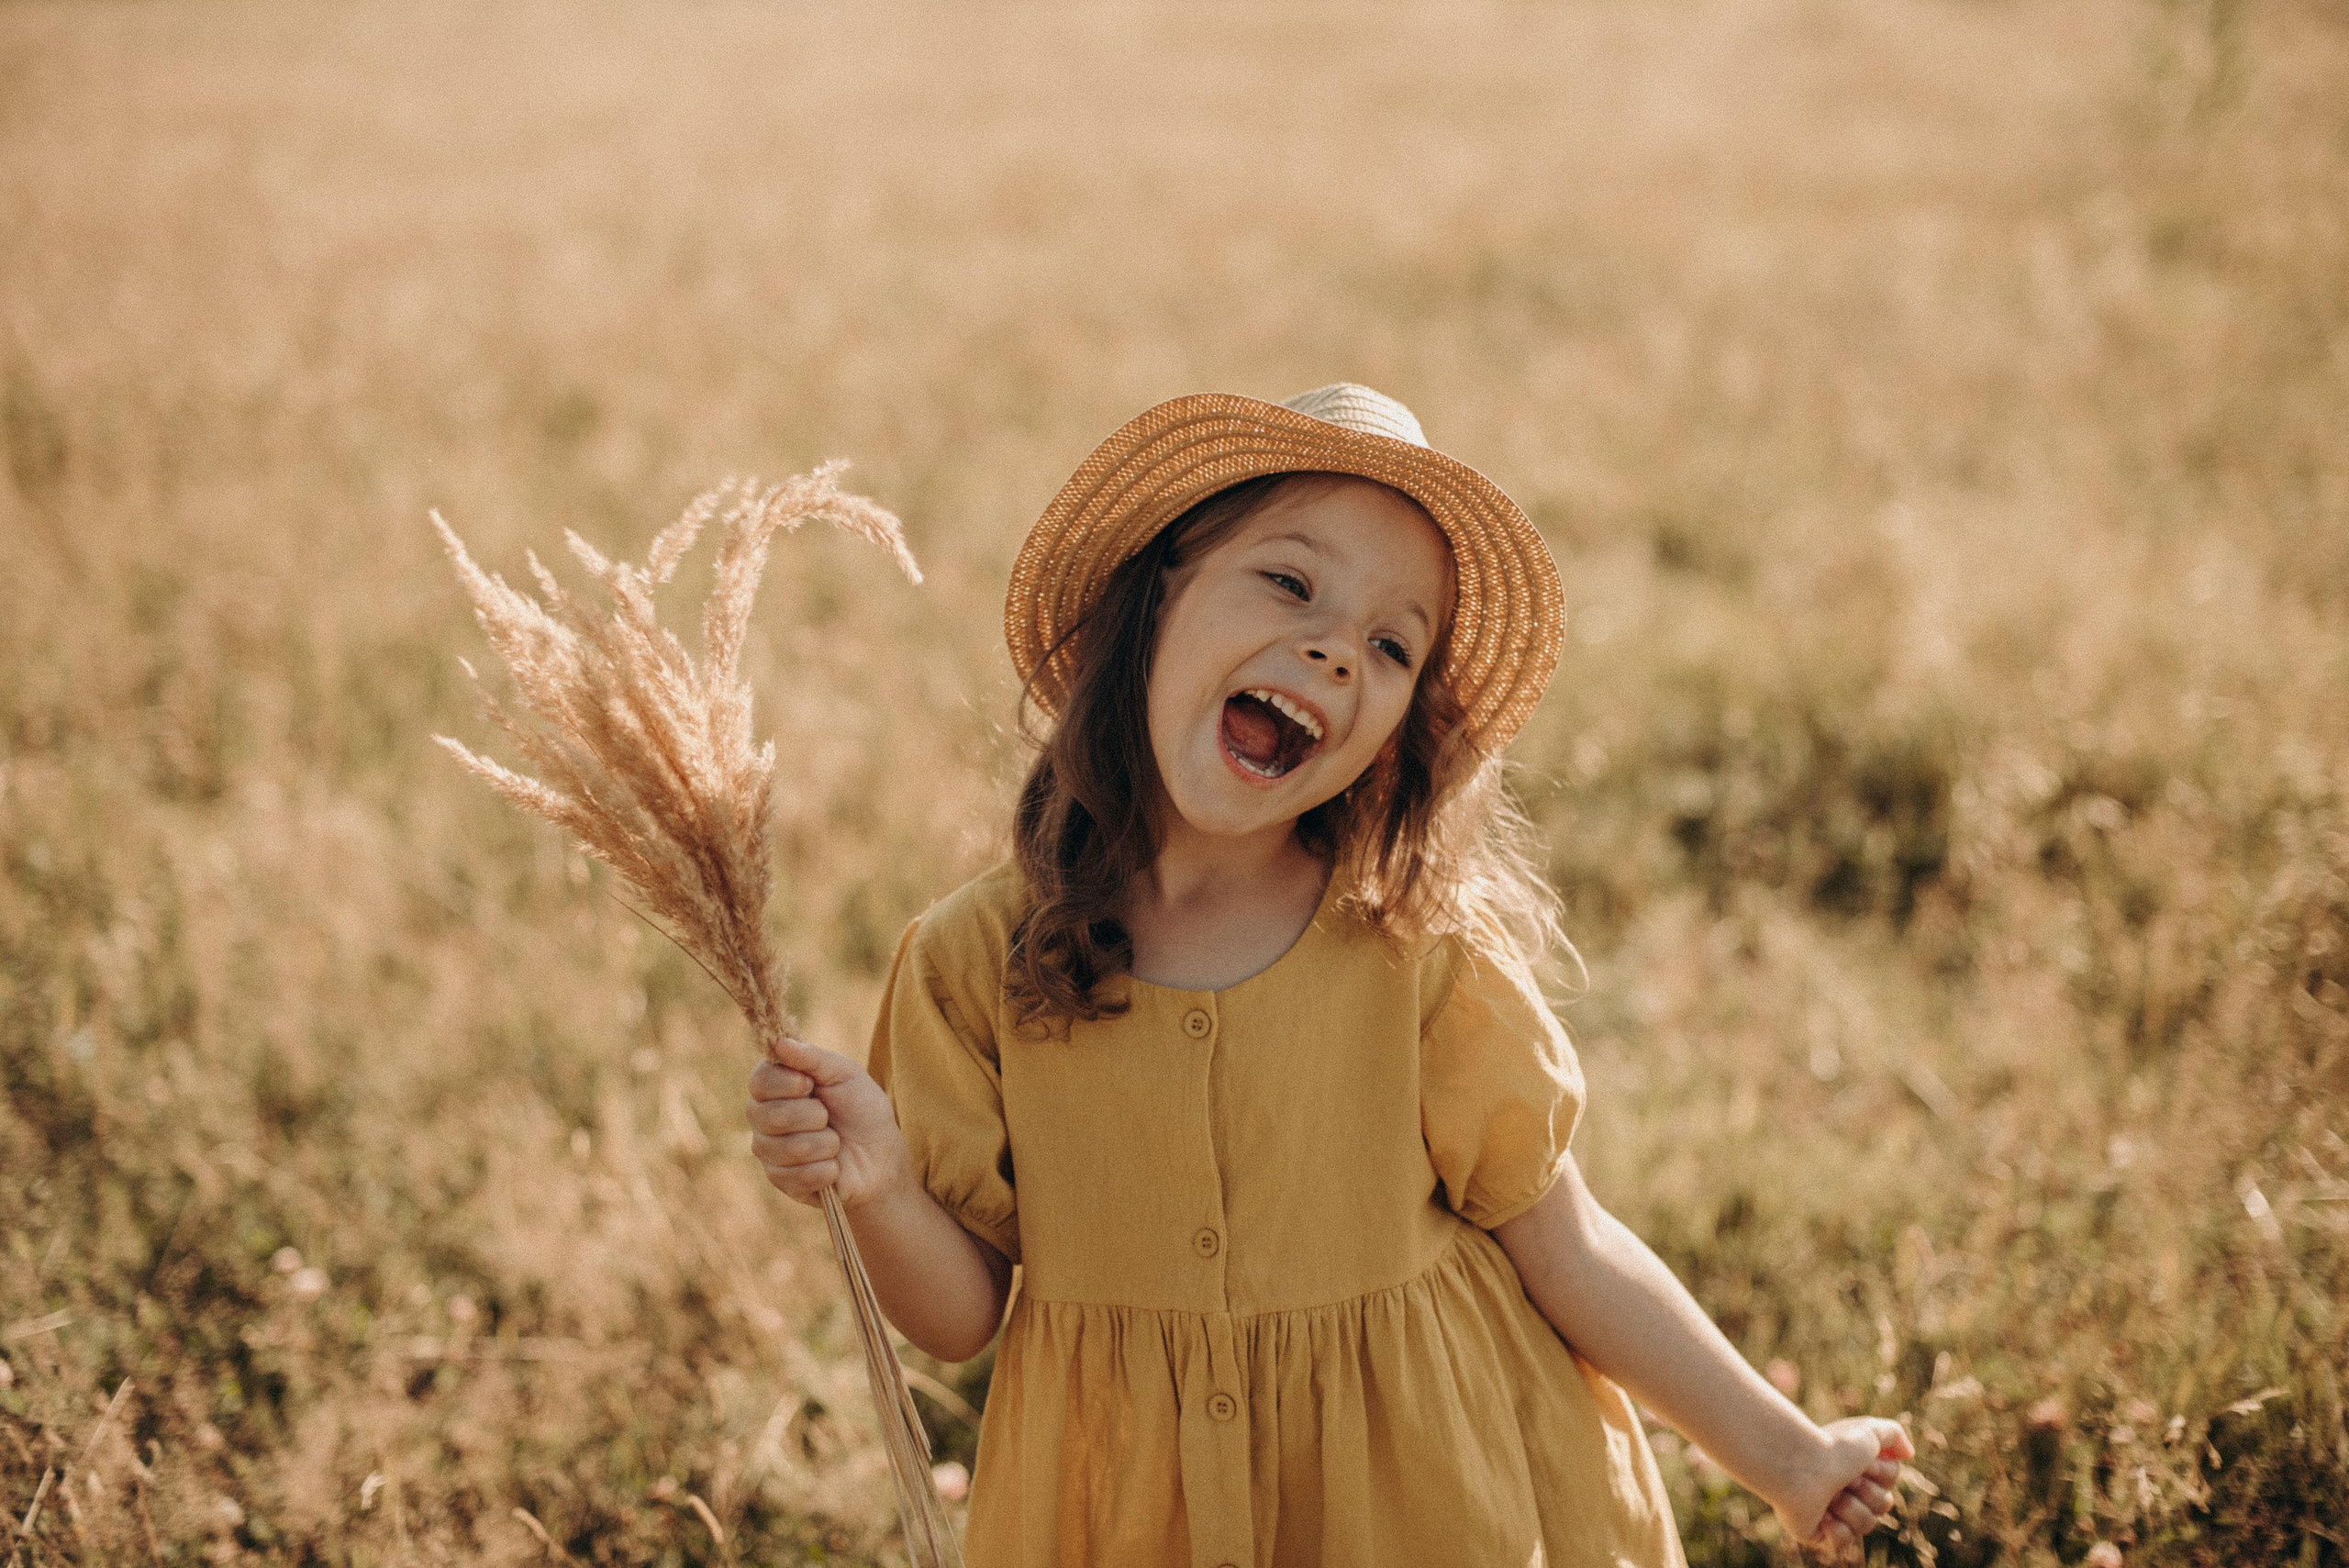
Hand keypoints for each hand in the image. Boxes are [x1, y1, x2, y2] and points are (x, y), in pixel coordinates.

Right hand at [746, 1035, 911, 1209]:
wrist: (881, 1154)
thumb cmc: (861, 1108)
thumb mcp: (845, 1074)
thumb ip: (812, 1058)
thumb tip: (779, 1043)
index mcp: (775, 1086)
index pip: (759, 1081)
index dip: (787, 1084)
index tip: (811, 1084)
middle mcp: (763, 1117)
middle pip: (770, 1116)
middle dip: (813, 1116)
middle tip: (829, 1117)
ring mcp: (769, 1151)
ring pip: (786, 1148)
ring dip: (825, 1144)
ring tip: (835, 1142)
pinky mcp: (781, 1181)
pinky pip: (799, 1176)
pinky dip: (827, 1169)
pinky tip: (834, 1166)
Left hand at [1770, 1417, 1912, 1559]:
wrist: (1799, 1467)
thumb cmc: (1834, 1447)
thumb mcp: (1870, 1431)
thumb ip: (1893, 1435)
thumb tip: (1908, 1454)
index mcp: (1855, 1465)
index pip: (1890, 1482)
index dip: (1883, 1474)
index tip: (1865, 1462)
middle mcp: (1844, 1486)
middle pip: (1883, 1505)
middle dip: (1868, 1492)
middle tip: (1846, 1479)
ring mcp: (1831, 1510)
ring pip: (1866, 1525)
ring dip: (1851, 1508)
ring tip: (1830, 1495)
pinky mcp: (1817, 1531)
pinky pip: (1842, 1542)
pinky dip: (1835, 1529)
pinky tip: (1821, 1514)